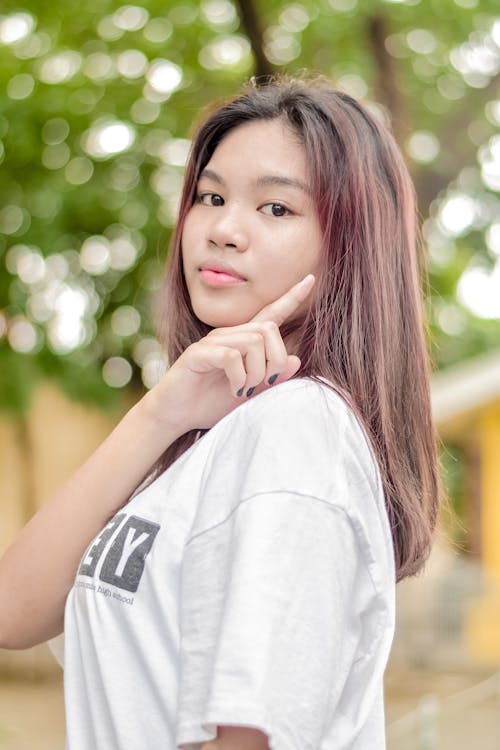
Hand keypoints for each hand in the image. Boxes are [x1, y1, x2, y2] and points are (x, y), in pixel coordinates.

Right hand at [141, 274, 315, 436]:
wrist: (175, 416)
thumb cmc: (210, 403)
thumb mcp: (250, 393)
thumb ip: (271, 379)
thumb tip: (296, 360)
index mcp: (242, 342)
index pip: (270, 314)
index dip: (290, 298)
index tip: (311, 280)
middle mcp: (228, 336)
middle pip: (268, 329)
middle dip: (275, 358)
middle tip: (265, 383)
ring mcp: (211, 343)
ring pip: (253, 341)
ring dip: (257, 371)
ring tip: (245, 389)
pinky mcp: (197, 354)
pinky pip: (231, 356)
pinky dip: (239, 376)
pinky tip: (235, 389)